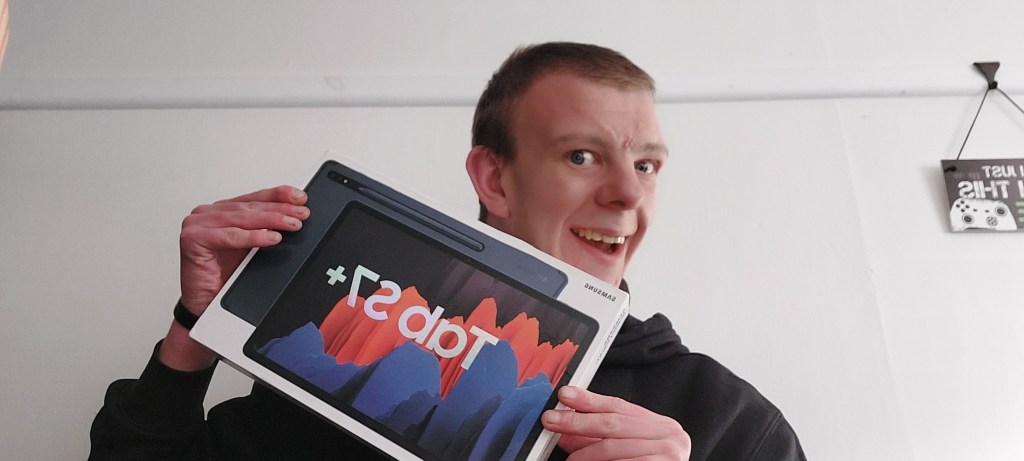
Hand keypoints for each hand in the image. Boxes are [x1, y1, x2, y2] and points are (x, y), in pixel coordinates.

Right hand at [160, 185, 308, 369]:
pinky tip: (271, 237)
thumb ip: (266, 230)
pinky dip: (252, 237)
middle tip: (302, 214)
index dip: (278, 195)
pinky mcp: (193, 238)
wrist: (207, 306)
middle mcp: (210, 214)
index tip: (300, 198)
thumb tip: (296, 219)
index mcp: (224, 211)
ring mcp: (199, 224)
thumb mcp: (253, 250)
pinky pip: (229, 236)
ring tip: (293, 224)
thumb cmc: (226, 278)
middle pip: (251, 207)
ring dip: (271, 221)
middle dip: (280, 210)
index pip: (255, 198)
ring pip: (242, 219)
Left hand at [542, 386, 690, 460]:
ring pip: (613, 449)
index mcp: (661, 425)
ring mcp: (668, 456)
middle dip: (578, 422)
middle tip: (552, 421)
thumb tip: (566, 431)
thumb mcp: (629, 447)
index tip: (564, 395)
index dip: (588, 400)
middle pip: (614, 424)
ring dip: (584, 454)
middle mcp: (669, 437)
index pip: (619, 406)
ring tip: (568, 459)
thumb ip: (601, 437)